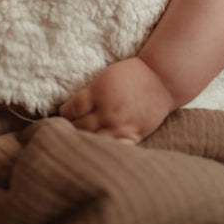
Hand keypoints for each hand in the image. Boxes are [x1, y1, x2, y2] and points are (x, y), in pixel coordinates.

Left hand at [60, 57, 174, 142]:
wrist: (161, 79)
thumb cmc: (133, 74)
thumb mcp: (106, 77)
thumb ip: (91, 93)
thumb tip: (74, 107)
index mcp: (98, 93)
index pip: (72, 109)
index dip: (64, 113)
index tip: (62, 113)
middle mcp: (107, 112)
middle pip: (80, 126)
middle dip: (70, 128)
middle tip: (65, 129)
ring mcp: (120, 126)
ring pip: (93, 140)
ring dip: (84, 140)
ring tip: (78, 140)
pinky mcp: (133, 135)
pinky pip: (114, 147)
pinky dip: (105, 149)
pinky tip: (99, 149)